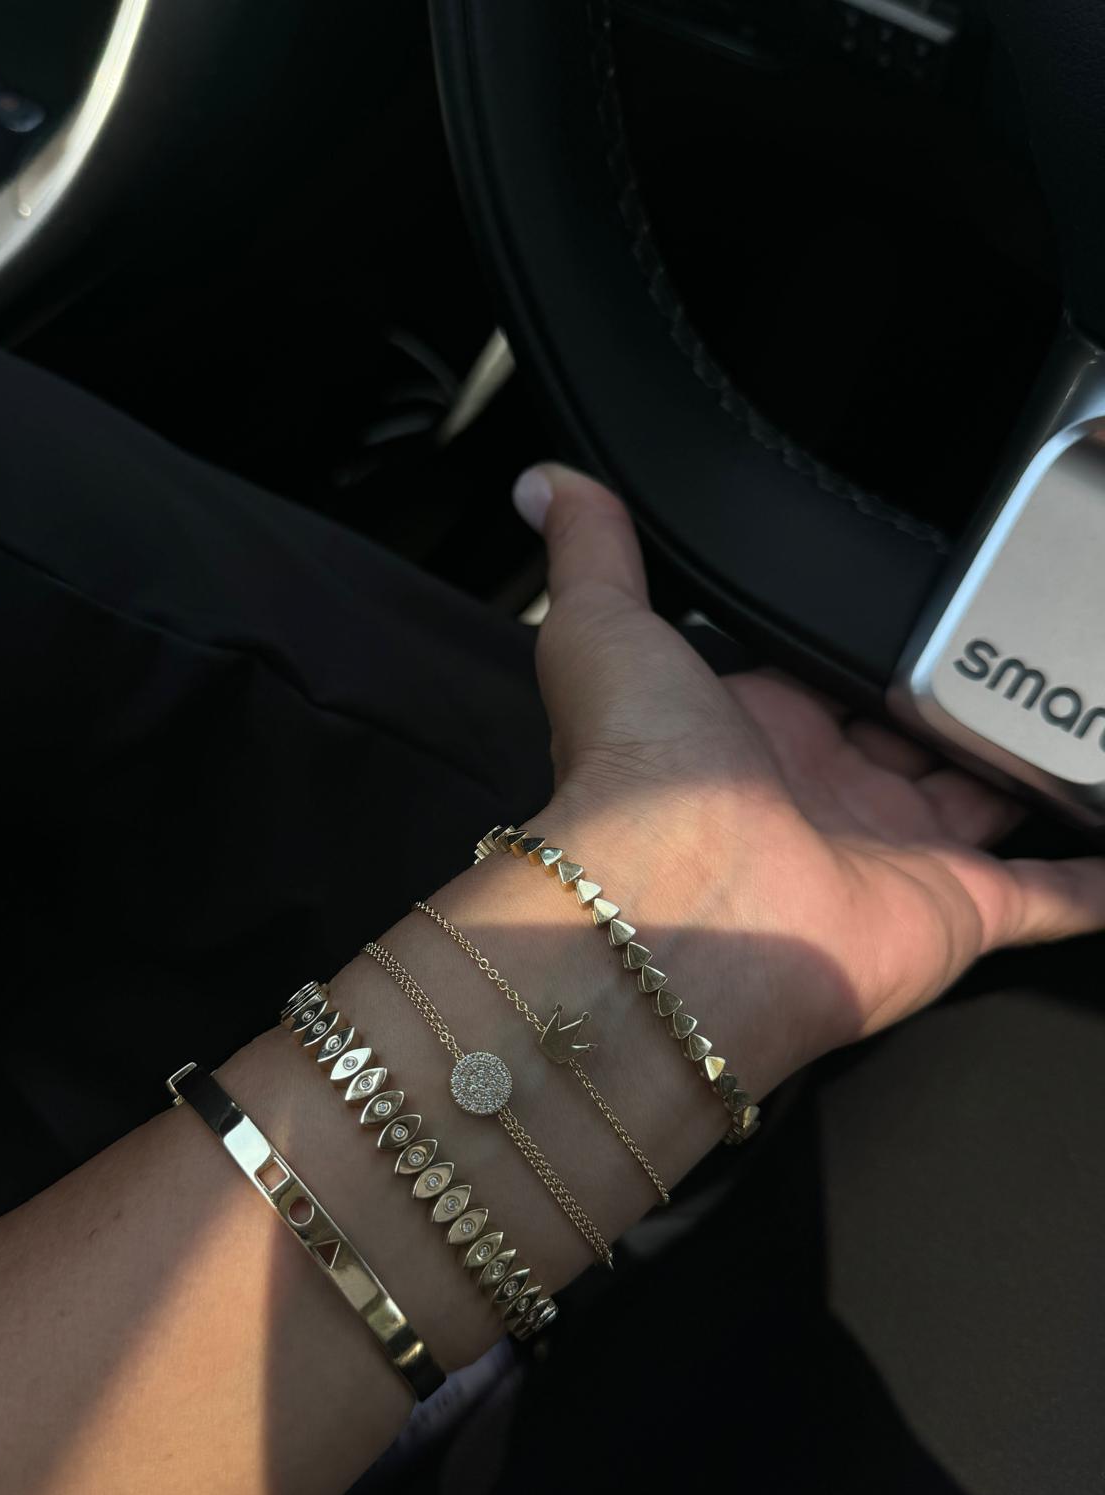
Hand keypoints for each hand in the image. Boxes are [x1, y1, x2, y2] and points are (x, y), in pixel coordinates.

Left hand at [513, 464, 1104, 1080]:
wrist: (682, 903)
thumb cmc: (638, 774)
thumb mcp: (606, 628)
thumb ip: (595, 552)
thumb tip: (548, 482)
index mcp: (755, 730)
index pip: (823, 677)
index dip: (862, 645)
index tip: (911, 606)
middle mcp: (827, 795)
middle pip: (912, 738)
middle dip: (954, 702)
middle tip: (1010, 650)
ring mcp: (897, 853)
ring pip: (987, 806)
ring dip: (1031, 774)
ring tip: (1079, 718)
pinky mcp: (958, 907)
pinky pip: (1050, 897)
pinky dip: (1092, 883)